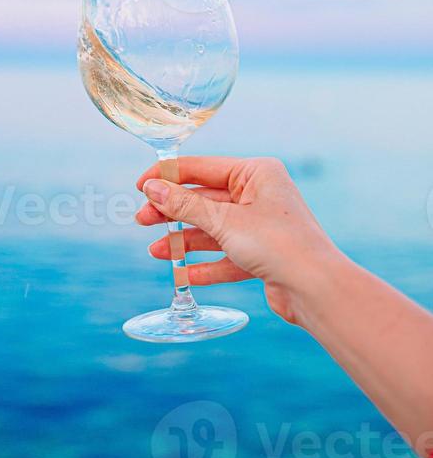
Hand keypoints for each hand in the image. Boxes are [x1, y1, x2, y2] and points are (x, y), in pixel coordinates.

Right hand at [136, 156, 339, 325]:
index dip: (168, 176)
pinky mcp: (263, 255)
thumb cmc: (278, 245)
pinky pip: (227, 255)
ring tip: (156, 251)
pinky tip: (183, 272)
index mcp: (256, 173)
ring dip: (184, 240)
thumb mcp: (224, 222)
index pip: (202, 168)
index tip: (140, 185)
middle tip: (142, 220)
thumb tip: (152, 187)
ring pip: (213, 229)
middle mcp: (259, 195)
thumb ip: (185, 205)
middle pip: (205, 199)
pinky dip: (205, 263)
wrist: (317, 290)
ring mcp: (261, 225)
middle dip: (172, 211)